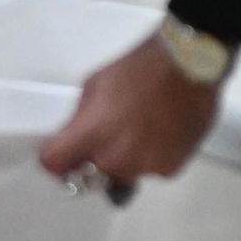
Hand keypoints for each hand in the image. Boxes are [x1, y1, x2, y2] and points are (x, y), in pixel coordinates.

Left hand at [39, 36, 221, 196]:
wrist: (186, 66)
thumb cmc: (138, 67)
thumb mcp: (94, 82)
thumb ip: (80, 117)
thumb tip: (73, 135)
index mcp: (92, 132)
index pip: (54, 163)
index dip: (54, 158)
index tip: (58, 152)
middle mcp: (115, 159)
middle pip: (92, 173)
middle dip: (94, 157)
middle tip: (107, 131)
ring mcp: (143, 168)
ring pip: (121, 173)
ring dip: (123, 158)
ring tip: (138, 127)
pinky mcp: (167, 171)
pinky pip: (148, 170)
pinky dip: (149, 156)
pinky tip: (159, 131)